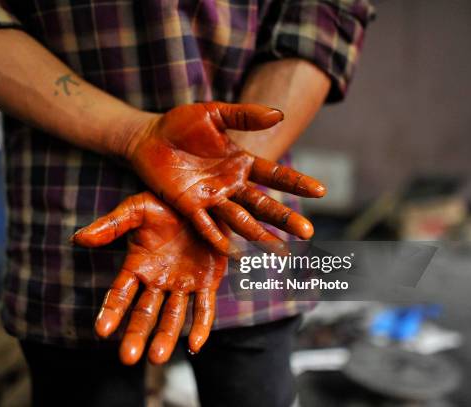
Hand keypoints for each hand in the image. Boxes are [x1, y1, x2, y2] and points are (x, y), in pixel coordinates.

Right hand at [72, 192, 226, 364]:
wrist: (202, 199)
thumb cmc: (166, 204)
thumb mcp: (137, 209)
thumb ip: (110, 225)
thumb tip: (78, 238)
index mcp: (138, 265)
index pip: (120, 294)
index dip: (111, 312)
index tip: (102, 331)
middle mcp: (158, 280)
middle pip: (144, 313)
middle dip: (135, 335)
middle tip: (128, 358)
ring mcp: (182, 284)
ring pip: (172, 316)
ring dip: (165, 337)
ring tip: (157, 358)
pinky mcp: (207, 282)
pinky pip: (204, 308)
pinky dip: (200, 327)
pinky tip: (195, 345)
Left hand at [126, 102, 325, 254]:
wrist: (149, 136)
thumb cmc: (182, 124)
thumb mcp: (214, 113)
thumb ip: (244, 116)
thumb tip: (280, 114)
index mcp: (241, 162)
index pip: (274, 174)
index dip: (296, 182)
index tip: (322, 190)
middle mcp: (230, 184)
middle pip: (262, 204)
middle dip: (284, 218)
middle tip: (308, 233)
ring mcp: (211, 198)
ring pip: (240, 220)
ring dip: (259, 235)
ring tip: (281, 252)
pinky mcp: (188, 206)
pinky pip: (207, 226)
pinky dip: (220, 239)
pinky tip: (237, 254)